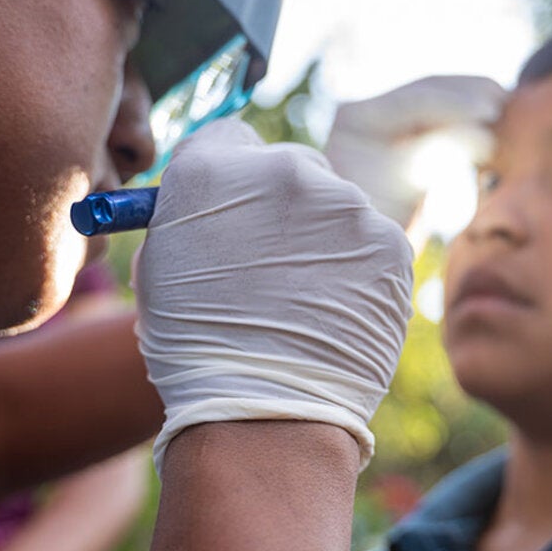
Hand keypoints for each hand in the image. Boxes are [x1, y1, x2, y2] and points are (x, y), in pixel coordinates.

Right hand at [133, 118, 413, 470]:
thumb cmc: (195, 350)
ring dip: (324, 242)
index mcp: (209, 169)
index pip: (227, 139)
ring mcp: (343, 203)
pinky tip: (338, 314)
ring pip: (336, 208)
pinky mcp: (390, 241)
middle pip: (289, 167)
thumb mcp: (161, 268)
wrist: (262, 411)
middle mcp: (280, 170)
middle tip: (273, 263)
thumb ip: (192, 216)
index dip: (229, 177)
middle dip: (283, 206)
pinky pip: (371, 244)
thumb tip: (220, 203)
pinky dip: (359, 272)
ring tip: (304, 303)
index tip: (232, 208)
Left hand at [324, 75, 506, 224]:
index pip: (413, 99)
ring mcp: (387, 117)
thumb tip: (485, 134)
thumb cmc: (379, 221)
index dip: (455, 103)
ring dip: (473, 99)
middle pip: (428, 89)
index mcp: (356, 117)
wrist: (365, 245)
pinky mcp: (407, 130)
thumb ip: (438, 153)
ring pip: (439, 97)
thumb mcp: (406, 186)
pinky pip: (443, 114)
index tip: (491, 111)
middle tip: (505, 100)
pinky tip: (496, 119)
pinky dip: (469, 116)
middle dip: (468, 94)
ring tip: (507, 106)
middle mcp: (369, 108)